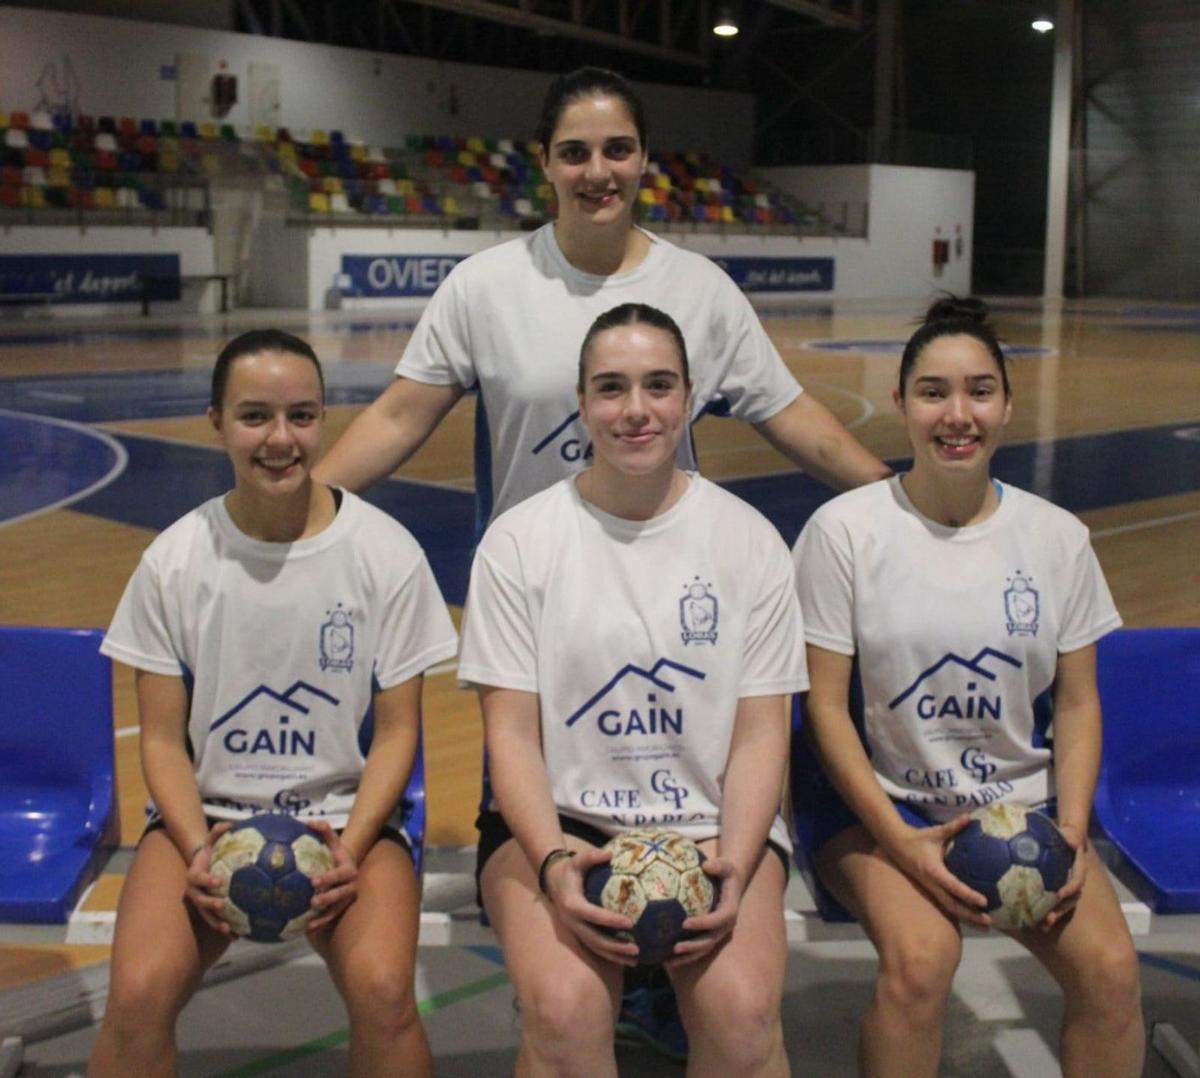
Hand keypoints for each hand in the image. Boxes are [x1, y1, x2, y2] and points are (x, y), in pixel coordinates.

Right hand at [186, 820, 234, 935]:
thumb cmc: (210, 852)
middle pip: (200, 902)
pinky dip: (225, 929)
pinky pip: (216, 922)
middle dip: (210, 905)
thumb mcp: (211, 841)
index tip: (219, 881)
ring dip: (217, 924)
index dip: (207, 881)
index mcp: (193, 876)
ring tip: (229, 930)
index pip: (198, 879)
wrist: (202, 865)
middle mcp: (194, 892)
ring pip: (207, 917)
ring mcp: (200, 904)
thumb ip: (217, 831)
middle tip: (222, 906)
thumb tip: (229, 823)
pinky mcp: (208, 912)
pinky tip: (238, 936)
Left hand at [305, 820, 358, 931]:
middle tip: (313, 901)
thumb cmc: (336, 855)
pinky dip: (320, 924)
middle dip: (328, 898)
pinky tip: (307, 929)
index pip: (339, 874)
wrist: (350, 869)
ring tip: (310, 921)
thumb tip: (309, 821)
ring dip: (324, 916)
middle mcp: (351, 886)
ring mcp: (347, 899)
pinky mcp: (342, 909)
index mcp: (348, 869)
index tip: (313, 880)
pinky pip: (331, 918)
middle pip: (340, 894)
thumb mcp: (334, 842)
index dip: (328, 877)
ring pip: (336, 910)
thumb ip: (324, 831)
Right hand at [542, 845, 639, 967]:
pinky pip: (595, 947)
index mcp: (572, 905)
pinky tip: (627, 959)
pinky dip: (610, 955)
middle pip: (595, 939)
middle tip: (636, 949)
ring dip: (615, 956)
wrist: (552, 881)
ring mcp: (575, 930)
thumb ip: (592, 856)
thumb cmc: (569, 869)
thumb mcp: (577, 860)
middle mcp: (572, 922)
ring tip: (635, 960)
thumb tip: (609, 853)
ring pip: (595, 948)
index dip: (610, 920)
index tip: (629, 923)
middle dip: (615, 947)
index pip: (593, 915)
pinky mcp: (579, 934)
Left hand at [667, 854, 741, 967]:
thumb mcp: (726, 866)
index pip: (717, 921)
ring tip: (667, 960)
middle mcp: (724, 927)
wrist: (731, 884)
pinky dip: (683, 956)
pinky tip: (665, 958)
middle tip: (675, 947)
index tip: (686, 923)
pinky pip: (696, 949)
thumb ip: (719, 865)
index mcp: (729, 911)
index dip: (703, 924)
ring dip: (686, 956)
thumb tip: (706, 865)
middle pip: (709, 941)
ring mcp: (717, 934)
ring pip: (702, 950)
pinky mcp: (709, 936)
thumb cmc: (726, 873)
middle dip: (693, 947)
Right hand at [890, 815, 992, 926]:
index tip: (984, 902)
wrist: (897, 846)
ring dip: (968, 919)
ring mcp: (931, 890)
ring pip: (950, 909)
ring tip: (986, 925)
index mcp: (934, 871)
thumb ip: (953, 827)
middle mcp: (932, 884)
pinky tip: (973, 918)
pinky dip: (961, 913)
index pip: (953, 886)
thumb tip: (970, 817)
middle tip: (989, 922)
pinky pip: (947, 905)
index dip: (968, 895)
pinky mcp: (932, 892)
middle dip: (971, 916)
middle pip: (953, 906)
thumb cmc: (918, 839)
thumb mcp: (935, 833)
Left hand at [1041, 821, 1088, 930]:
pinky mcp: (1050, 888)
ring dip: (1050, 915)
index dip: (1069, 890)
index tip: (1059, 895)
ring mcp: (1062, 886)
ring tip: (1039, 926)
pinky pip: (1045, 898)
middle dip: (1059, 912)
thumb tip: (1071, 839)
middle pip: (1067, 900)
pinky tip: (1022, 914)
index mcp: (1077, 871)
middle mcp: (1071, 882)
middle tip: (1047, 921)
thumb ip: (1072, 837)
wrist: (1066, 837)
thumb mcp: (1071, 834)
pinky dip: (1037, 907)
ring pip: (1058, 904)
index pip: (1076, 883)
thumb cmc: (1066, 835)